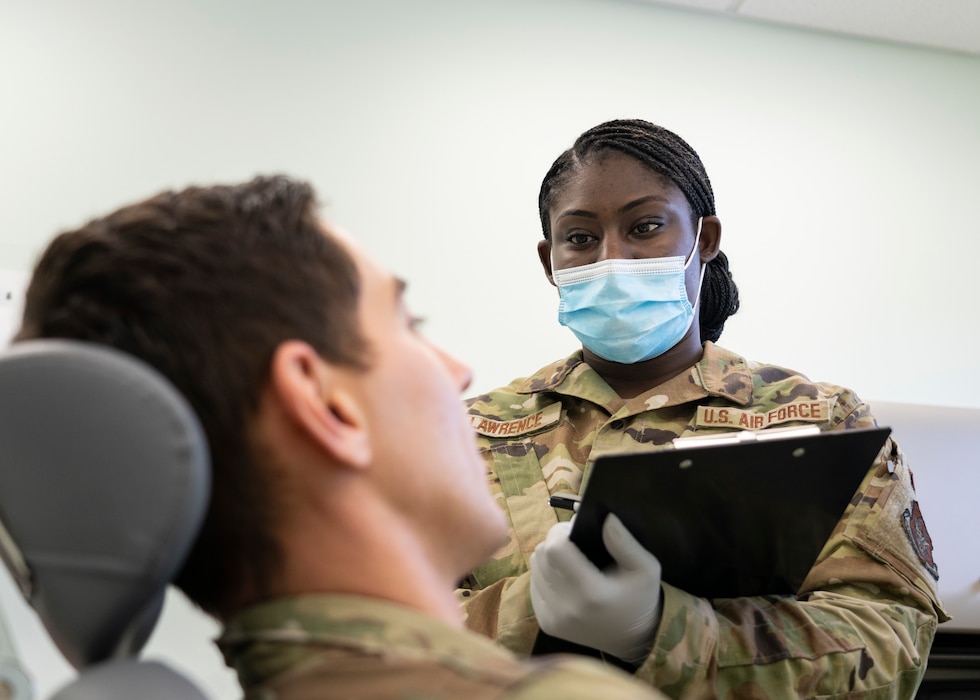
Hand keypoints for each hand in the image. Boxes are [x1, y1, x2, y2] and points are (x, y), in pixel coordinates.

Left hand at [529, 513, 662, 663]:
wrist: (631, 640)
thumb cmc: (639, 599)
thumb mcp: (646, 568)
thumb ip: (625, 542)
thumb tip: (606, 518)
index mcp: (591, 594)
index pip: (555, 549)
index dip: (562, 531)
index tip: (576, 529)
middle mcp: (567, 608)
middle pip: (542, 555)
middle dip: (556, 542)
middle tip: (576, 544)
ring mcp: (553, 618)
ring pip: (535, 567)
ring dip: (549, 558)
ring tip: (572, 561)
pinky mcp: (546, 623)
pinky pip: (534, 584)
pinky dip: (546, 575)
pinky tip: (566, 579)